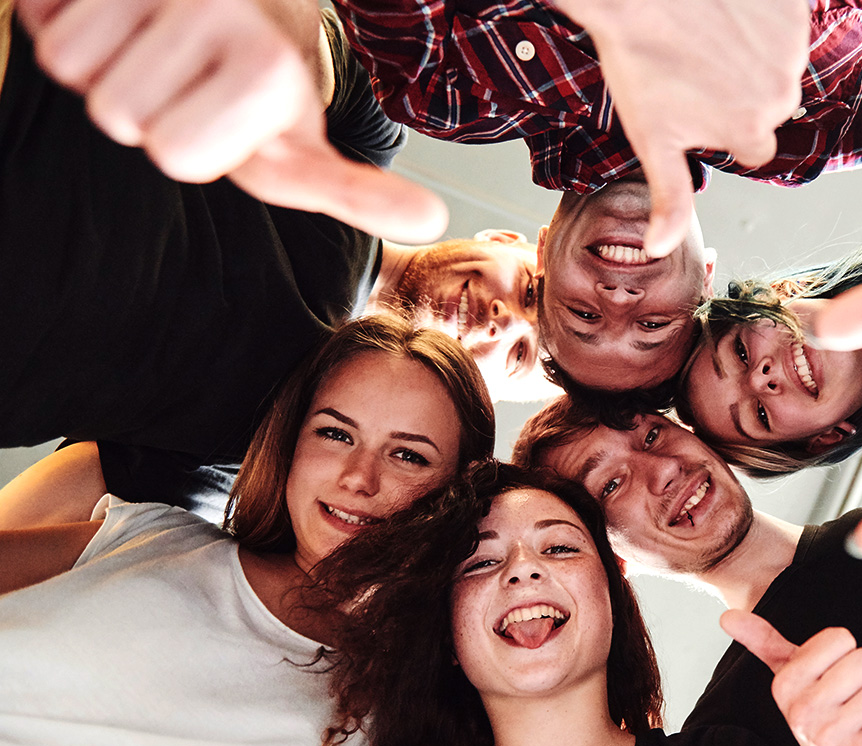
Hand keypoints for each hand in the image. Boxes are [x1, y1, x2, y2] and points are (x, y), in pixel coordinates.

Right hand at [17, 0, 447, 242]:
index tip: (221, 121)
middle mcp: (215, 8)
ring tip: (154, 50)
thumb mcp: (304, 144)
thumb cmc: (257, 88)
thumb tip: (434, 220)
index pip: (175, 154)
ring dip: (101, 66)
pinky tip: (116, 17)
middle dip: (141, 110)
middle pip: (118, 115)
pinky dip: (62, 23)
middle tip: (184, 83)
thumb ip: (357, 192)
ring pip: (72, 66)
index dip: (188, 149)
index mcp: (267, 67)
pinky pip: (38, 17)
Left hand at [554, 0, 809, 256]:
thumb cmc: (639, 60)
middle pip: (768, 102)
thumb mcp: (651, 139)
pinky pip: (782, 19)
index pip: (753, 142)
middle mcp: (780, 93)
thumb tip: (661, 249)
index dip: (724, 125)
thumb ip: (670, 197)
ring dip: (749, 51)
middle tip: (696, 64)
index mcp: (751, 131)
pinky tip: (724, 10)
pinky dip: (760, 14)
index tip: (699, 103)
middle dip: (739, 89)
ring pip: (776, 60)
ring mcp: (788, 46)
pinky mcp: (790, 5)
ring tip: (706, 34)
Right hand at [720, 611, 861, 745]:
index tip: (836, 678)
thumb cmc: (820, 717)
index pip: (840, 638)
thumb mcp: (792, 679)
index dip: (847, 654)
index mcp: (784, 687)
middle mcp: (802, 714)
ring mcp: (832, 739)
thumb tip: (728, 616)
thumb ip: (765, 643)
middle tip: (854, 702)